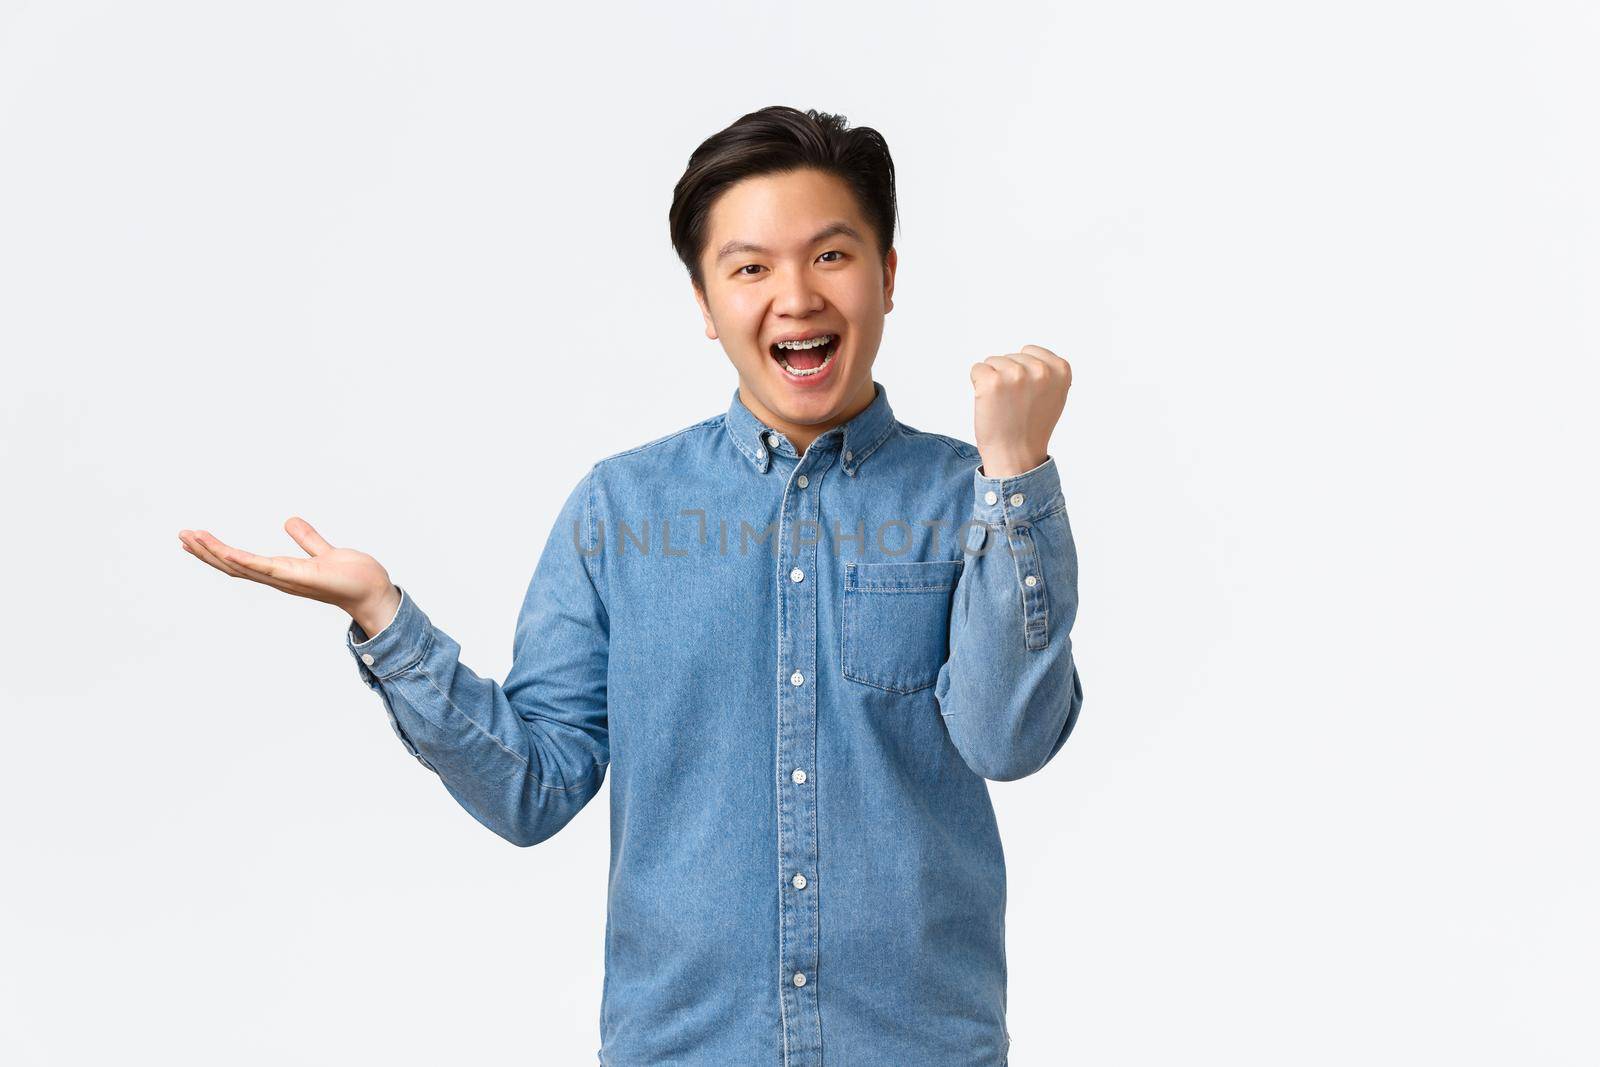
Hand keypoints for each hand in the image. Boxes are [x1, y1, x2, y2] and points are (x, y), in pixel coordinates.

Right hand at [177, 517, 398, 628]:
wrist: (374, 591)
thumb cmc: (353, 578)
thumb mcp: (325, 552)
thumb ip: (308, 539)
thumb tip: (290, 521)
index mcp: (282, 572)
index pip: (242, 562)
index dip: (217, 552)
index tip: (196, 538)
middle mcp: (279, 578)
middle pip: (233, 567)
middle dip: (206, 553)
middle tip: (181, 536)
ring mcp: (286, 579)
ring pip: (241, 567)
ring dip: (214, 553)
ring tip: (190, 537)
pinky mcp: (298, 577)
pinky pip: (263, 568)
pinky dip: (241, 560)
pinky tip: (222, 550)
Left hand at [969, 344, 1071, 477]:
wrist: (1016, 455)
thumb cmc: (1031, 428)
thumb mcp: (1054, 395)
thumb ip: (1047, 372)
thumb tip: (1027, 352)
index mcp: (1060, 370)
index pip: (1029, 352)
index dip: (1023, 373)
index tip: (1027, 396)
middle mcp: (1041, 370)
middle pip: (1010, 357)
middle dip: (1007, 377)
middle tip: (1014, 405)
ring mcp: (1016, 374)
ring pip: (993, 362)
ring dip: (993, 381)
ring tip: (1004, 406)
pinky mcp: (992, 381)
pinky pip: (977, 369)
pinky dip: (978, 385)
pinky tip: (990, 404)